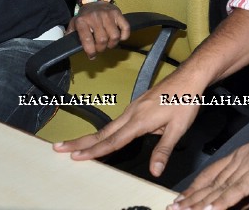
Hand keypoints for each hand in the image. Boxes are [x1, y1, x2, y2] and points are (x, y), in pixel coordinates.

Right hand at [54, 77, 201, 176]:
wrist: (189, 77)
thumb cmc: (185, 101)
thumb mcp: (178, 129)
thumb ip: (163, 150)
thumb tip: (155, 171)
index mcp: (140, 120)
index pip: (113, 140)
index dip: (94, 151)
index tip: (76, 157)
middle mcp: (132, 113)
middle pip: (102, 132)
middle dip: (80, 142)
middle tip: (59, 148)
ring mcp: (133, 108)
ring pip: (108, 127)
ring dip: (89, 137)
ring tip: (73, 146)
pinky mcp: (137, 106)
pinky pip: (116, 122)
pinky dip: (104, 132)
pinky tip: (101, 138)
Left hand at [68, 2, 129, 58]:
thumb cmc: (85, 15)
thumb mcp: (74, 22)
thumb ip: (71, 34)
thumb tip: (68, 46)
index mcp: (82, 21)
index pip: (87, 39)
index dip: (91, 51)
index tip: (92, 56)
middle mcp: (95, 17)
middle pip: (102, 40)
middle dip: (101, 48)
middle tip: (100, 48)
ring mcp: (107, 15)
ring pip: (114, 36)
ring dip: (112, 44)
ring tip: (108, 43)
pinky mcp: (118, 13)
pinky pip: (125, 28)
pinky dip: (124, 36)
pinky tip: (119, 37)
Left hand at [170, 118, 248, 209]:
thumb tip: (241, 203)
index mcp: (242, 155)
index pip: (212, 174)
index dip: (195, 188)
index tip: (181, 199)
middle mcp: (241, 158)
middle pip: (211, 182)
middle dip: (191, 197)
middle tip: (173, 208)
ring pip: (220, 187)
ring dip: (200, 202)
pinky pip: (238, 189)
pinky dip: (223, 201)